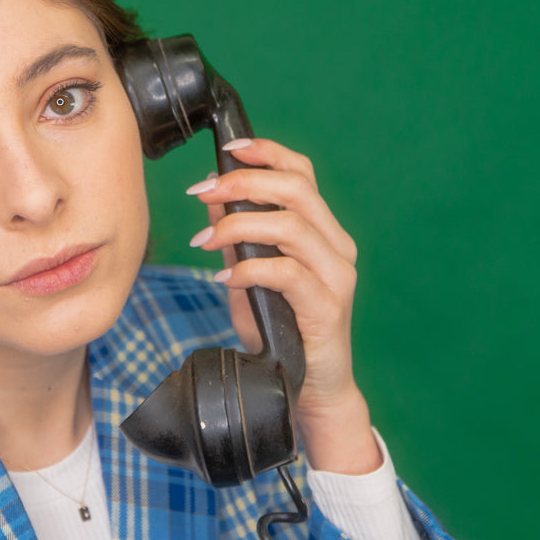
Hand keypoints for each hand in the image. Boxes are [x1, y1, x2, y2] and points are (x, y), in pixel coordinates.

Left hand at [186, 137, 380, 473]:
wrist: (309, 391)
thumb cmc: (280, 330)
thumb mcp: (249, 276)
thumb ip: (237, 238)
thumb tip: (211, 195)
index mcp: (322, 232)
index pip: (302, 174)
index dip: (267, 152)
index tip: (227, 149)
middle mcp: (337, 247)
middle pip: (297, 190)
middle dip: (244, 183)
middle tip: (202, 192)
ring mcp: (337, 277)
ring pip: (292, 226)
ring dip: (239, 226)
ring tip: (205, 240)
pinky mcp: (328, 308)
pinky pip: (289, 273)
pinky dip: (251, 269)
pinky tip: (225, 278)